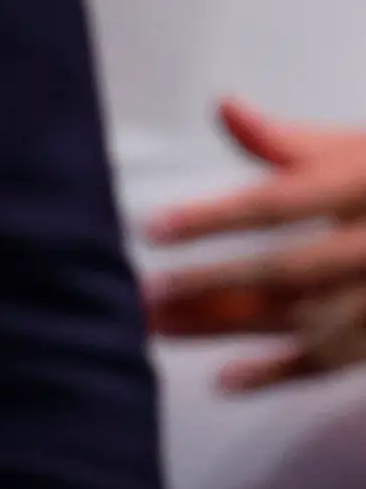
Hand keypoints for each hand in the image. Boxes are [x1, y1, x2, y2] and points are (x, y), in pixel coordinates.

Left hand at [146, 102, 365, 387]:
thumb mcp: (362, 151)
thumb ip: (291, 141)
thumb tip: (224, 108)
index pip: (283, 203)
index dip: (217, 217)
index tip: (152, 229)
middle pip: (291, 271)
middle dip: (214, 284)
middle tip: (144, 292)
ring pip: (305, 321)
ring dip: (230, 328)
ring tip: (158, 328)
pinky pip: (334, 362)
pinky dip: (280, 373)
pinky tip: (225, 380)